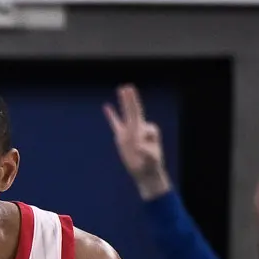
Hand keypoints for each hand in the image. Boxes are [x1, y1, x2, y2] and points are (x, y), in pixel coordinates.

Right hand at [103, 86, 170, 200]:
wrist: (145, 171)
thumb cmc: (152, 165)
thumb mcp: (152, 159)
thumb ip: (148, 152)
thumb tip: (138, 145)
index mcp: (148, 132)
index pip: (147, 127)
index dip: (147, 138)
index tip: (144, 151)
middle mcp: (139, 128)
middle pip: (135, 111)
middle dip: (132, 100)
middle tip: (129, 87)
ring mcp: (130, 131)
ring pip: (126, 113)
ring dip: (124, 101)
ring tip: (122, 89)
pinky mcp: (121, 137)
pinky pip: (115, 123)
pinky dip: (111, 115)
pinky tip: (106, 106)